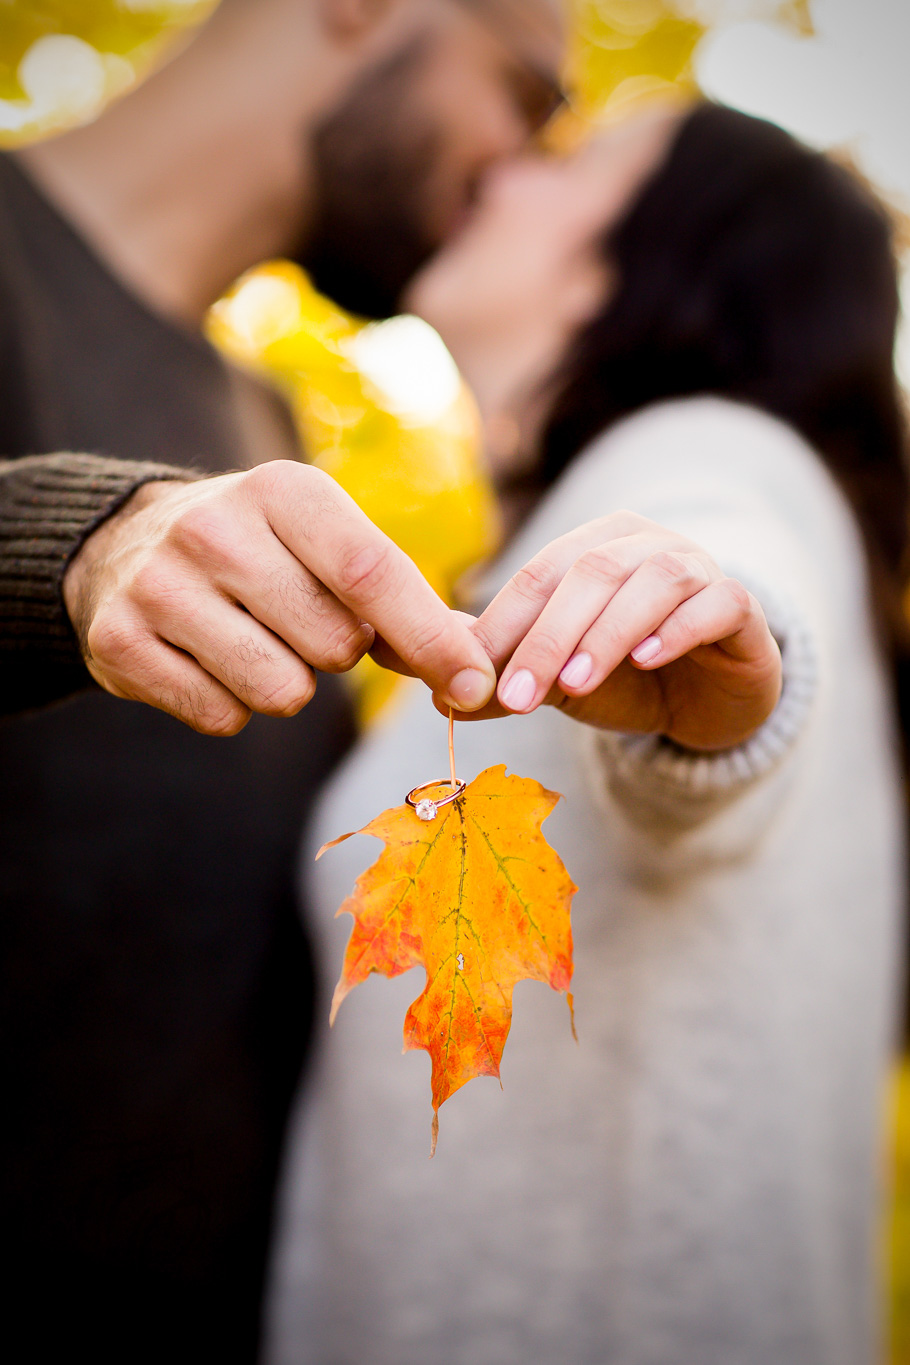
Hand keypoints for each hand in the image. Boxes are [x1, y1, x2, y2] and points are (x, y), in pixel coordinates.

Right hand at [63, 462, 495, 734]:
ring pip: (280, 691)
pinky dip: (231, 706)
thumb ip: (399, 598)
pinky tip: (207, 660)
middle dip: (338, 653)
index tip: (476, 687)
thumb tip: (477, 670)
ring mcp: (159, 586)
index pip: (372, 572)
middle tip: (299, 621)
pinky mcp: (118, 643)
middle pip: (333, 645)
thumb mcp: (324, 541)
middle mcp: (215, 528)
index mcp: (282, 490)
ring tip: (253, 640)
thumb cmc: (261, 550)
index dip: (431, 638)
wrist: (127, 545)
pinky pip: (222, 718)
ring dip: (285, 685)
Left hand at [445, 512, 781, 751]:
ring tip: (575, 683)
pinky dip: (680, 628)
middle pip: (592, 573)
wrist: (707, 702)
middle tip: (516, 695)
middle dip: (547, 636)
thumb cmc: (625, 678)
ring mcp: (700, 568)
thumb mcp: (557, 680)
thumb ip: (508, 677)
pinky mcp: (742, 606)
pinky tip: (648, 658)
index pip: (540, 574)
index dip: (504, 623)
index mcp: (594, 546)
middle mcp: (647, 545)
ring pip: (654, 582)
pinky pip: (717, 602)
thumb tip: (440, 696)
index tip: (472, 678)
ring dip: (608, 632)